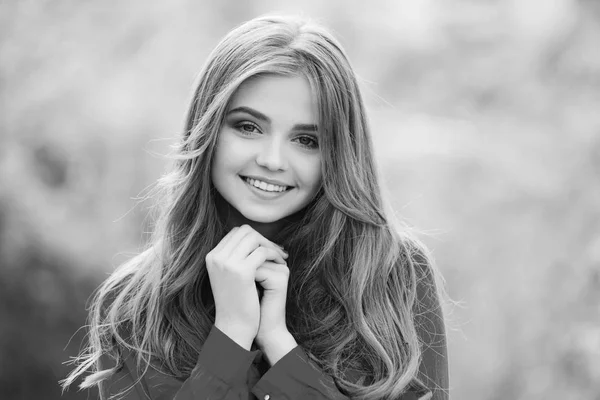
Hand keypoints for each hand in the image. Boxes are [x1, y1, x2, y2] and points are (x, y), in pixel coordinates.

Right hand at [205, 225, 287, 348]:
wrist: (234, 328)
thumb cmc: (236, 303)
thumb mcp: (231, 276)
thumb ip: (237, 256)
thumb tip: (256, 237)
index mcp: (212, 256)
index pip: (236, 233)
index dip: (254, 238)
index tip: (267, 248)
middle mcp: (216, 257)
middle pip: (245, 231)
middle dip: (263, 239)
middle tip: (277, 251)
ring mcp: (227, 263)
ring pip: (254, 238)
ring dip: (270, 246)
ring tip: (281, 258)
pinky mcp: (241, 271)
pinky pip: (262, 251)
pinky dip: (274, 255)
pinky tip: (281, 264)